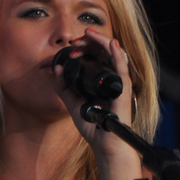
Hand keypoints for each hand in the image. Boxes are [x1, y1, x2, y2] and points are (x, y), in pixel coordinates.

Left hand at [52, 28, 134, 159]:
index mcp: (102, 80)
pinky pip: (122, 68)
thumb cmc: (94, 126)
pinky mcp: (124, 90)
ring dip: (100, 42)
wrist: (105, 144)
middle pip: (104, 51)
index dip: (84, 48)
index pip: (97, 55)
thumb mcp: (72, 104)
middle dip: (90, 42)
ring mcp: (119, 83)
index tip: (71, 48)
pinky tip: (111, 43)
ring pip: (114, 54)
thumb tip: (55, 69)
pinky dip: (117, 54)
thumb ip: (63, 87)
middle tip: (76, 40)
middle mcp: (112, 78)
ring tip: (87, 36)